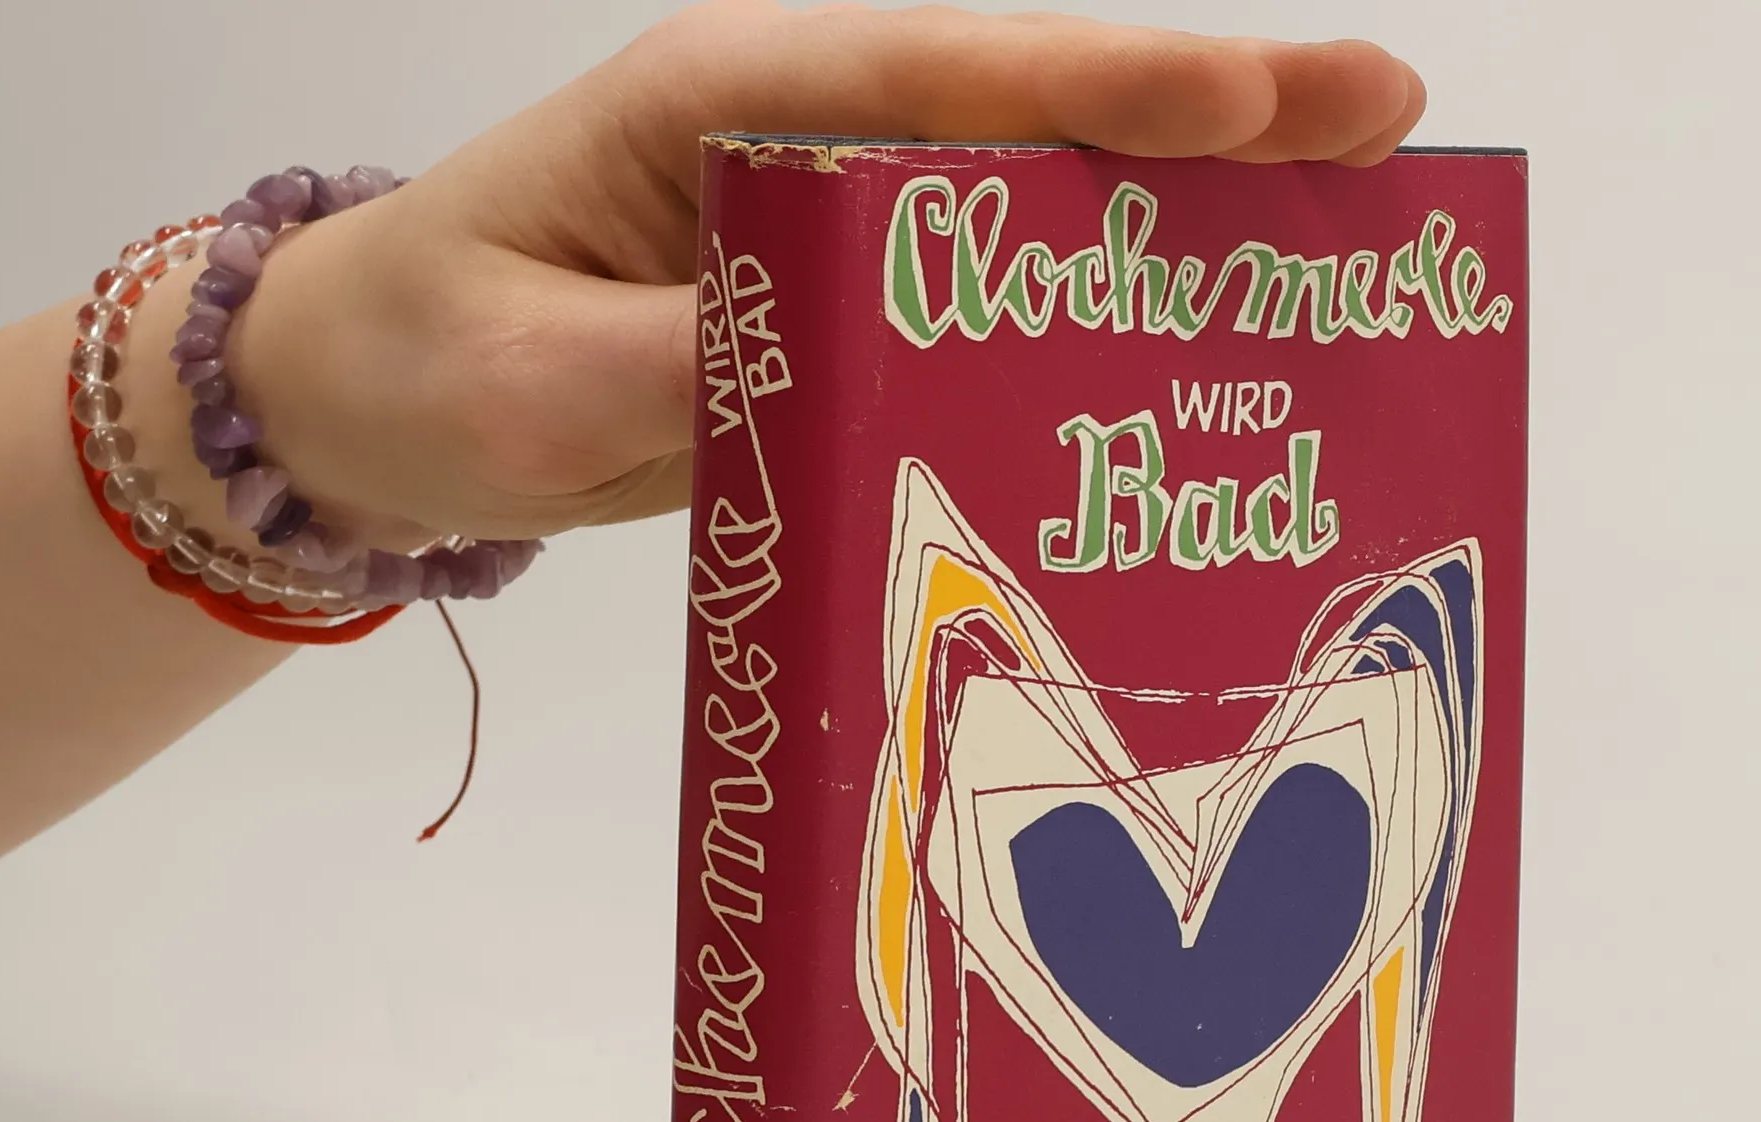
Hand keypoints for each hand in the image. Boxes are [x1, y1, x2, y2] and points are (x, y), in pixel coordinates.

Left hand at [225, 0, 1427, 545]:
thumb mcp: (533, 387)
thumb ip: (692, 369)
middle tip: (1391, 133)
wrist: (370, 402)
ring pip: (1029, 209)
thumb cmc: (427, 359)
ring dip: (1177, 226)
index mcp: (729, 107)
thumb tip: (853, 373)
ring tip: (1344, 244)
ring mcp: (827, 229)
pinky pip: (982, 310)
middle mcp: (800, 144)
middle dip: (1211, 125)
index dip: (1108, 90)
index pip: (943, 80)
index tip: (1261, 95)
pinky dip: (1086, 325)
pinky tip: (1179, 362)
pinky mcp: (833, 314)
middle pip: (1030, 121)